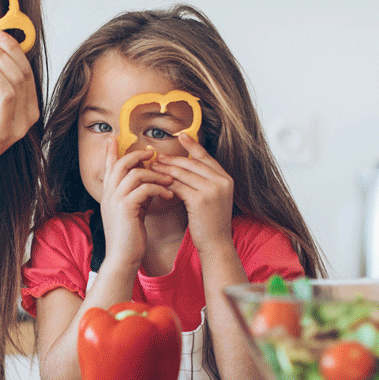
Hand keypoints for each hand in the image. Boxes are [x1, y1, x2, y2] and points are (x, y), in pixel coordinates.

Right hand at [98, 140, 173, 271]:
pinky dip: (159, 189)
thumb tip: (148, 184)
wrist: (123, 258)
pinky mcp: (126, 207)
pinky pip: (144, 188)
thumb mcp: (131, 212)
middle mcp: (108, 194)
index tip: (115, 139)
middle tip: (152, 153)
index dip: (111, 152)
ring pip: (135, 174)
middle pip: (121, 164)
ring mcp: (115, 200)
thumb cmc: (130, 238)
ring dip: (155, 174)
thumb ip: (135, 197)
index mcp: (108, 195)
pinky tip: (169, 194)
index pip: (108, 167)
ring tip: (169, 180)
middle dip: (137, 155)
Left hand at [150, 133, 234, 253]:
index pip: (206, 157)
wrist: (216, 244)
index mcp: (226, 178)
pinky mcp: (200, 199)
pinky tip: (156, 181)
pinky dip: (165, 183)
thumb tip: (186, 167)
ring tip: (152, 165)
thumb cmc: (211, 223)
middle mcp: (222, 181)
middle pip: (192, 163)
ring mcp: (212, 190)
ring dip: (165, 169)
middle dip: (172, 158)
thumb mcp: (213, 198)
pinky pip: (178, 186)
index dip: (193, 145)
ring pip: (183, 173)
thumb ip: (204, 182)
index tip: (181, 135)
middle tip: (157, 155)